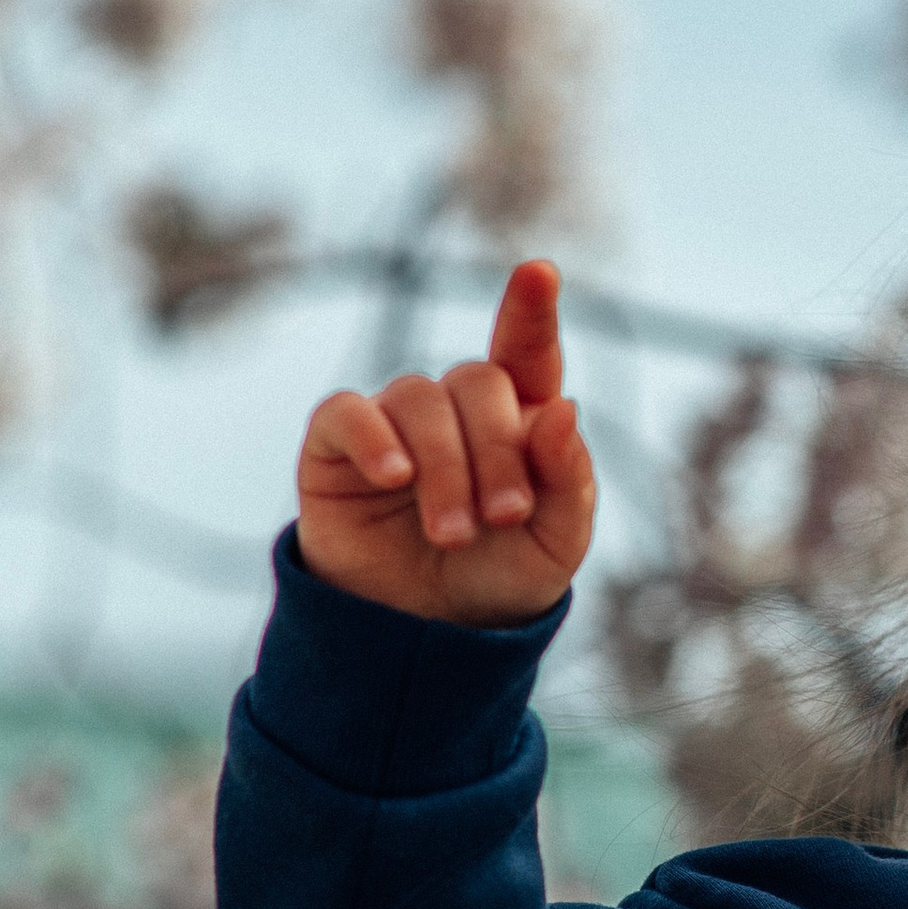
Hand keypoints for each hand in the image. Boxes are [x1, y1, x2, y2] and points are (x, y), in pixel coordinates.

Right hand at [295, 260, 596, 627]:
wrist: (428, 637)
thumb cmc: (502, 578)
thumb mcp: (557, 542)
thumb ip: (569, 480)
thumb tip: (564, 409)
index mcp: (522, 419)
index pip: (527, 351)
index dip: (530, 310)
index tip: (539, 271)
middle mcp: (458, 408)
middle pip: (480, 382)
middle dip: (499, 450)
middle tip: (504, 517)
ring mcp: (397, 421)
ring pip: (420, 399)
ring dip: (445, 467)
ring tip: (454, 535)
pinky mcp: (338, 446)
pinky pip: (348, 412)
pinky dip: (374, 438)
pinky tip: (395, 477)